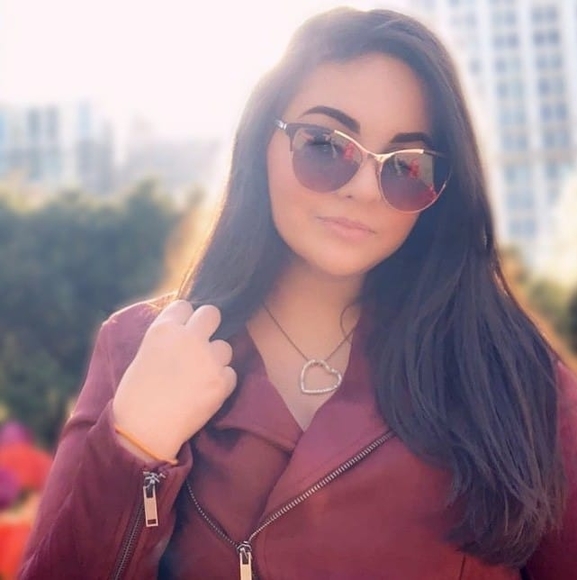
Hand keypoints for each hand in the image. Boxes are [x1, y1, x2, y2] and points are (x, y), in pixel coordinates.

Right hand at [112, 300, 236, 459]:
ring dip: (216, 358)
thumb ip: (167, 339)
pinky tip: (206, 392)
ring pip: (225, 346)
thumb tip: (184, 331)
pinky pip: (231, 374)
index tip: (183, 331)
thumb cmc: (135, 395)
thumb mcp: (144, 354)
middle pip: (212, 313)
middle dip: (208, 326)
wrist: (144, 430)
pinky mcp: (221, 381)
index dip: (185, 318)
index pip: (185, 305)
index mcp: (164, 329)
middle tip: (201, 344)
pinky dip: (222, 382)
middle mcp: (189, 338)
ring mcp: (208, 359)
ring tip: (201, 376)